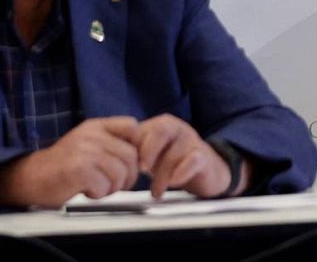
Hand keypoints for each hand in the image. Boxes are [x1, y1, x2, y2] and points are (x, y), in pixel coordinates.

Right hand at [0, 116, 140, 207]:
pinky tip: (85, 190)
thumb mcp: (89, 144)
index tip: (128, 163)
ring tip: (96, 187)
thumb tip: (143, 155)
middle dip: (127, 177)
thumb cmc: (63, 166)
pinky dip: (98, 194)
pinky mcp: (78, 169)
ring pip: (120, 173)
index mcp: (96, 126)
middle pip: (131, 157)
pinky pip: (104, 185)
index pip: (132, 126)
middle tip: (111, 184)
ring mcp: (84, 150)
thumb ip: (112, 143)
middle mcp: (91, 135)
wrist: (31, 177)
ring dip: (111, 188)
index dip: (137, 148)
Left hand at [133, 114, 247, 198]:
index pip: (142, 128)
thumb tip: (112, 158)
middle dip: (148, 150)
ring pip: (174, 152)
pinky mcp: (203, 156)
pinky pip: (192, 160)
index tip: (125, 165)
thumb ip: (134, 150)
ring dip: (162, 176)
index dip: (131, 146)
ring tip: (156, 191)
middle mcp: (177, 128)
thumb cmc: (172, 161)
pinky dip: (181, 173)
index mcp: (161, 125)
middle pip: (161, 129)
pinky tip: (174, 183)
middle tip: (142, 169)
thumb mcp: (151, 153)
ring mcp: (192, 140)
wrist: (205, 171)